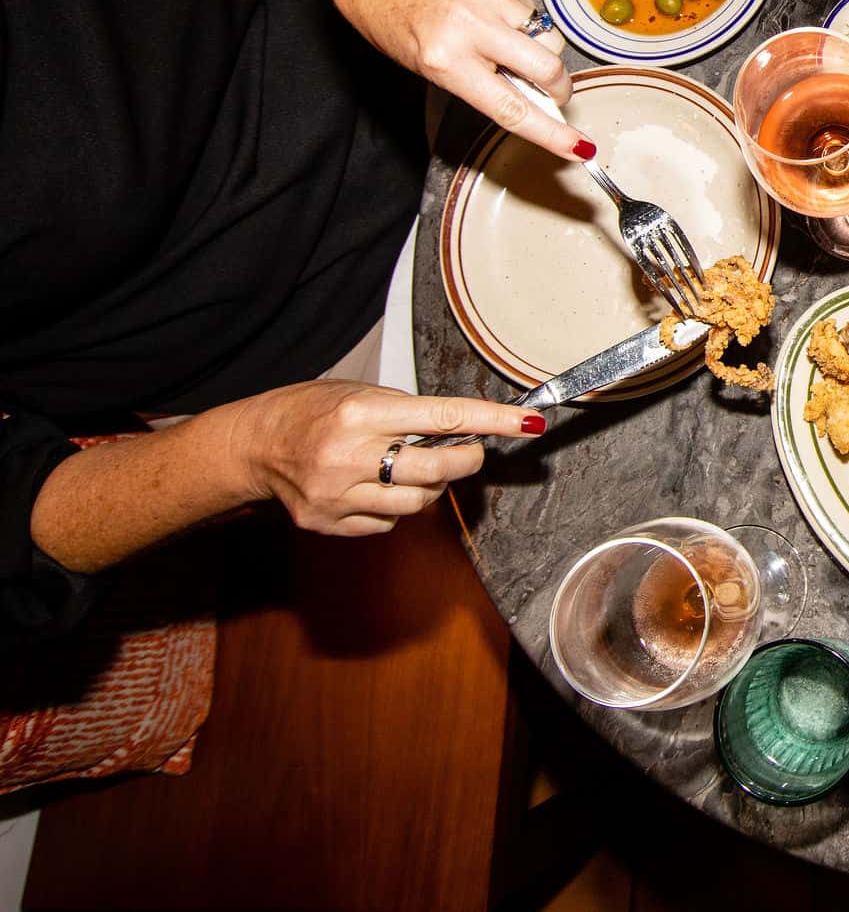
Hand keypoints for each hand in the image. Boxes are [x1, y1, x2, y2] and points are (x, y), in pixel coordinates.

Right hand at [218, 379, 545, 535]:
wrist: (253, 445)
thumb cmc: (312, 410)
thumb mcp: (360, 393)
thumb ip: (408, 414)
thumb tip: (463, 430)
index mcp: (361, 413)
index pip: (443, 418)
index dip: (491, 423)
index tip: (529, 424)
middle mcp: (350, 455)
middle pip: (437, 470)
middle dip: (466, 461)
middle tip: (470, 453)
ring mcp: (338, 494)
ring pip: (417, 502)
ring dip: (430, 487)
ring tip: (409, 467)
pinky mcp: (329, 522)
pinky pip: (388, 521)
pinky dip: (395, 504)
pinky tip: (375, 486)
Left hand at [321, 0, 593, 159]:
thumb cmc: (396, 21)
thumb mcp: (429, 67)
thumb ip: (481, 84)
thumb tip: (533, 99)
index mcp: (445, 59)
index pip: (510, 107)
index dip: (550, 132)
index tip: (578, 147)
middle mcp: (471, 26)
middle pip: (548, 68)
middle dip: (559, 88)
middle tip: (552, 92)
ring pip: (549, 38)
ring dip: (541, 51)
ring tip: (508, 44)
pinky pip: (534, 12)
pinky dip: (526, 24)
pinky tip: (498, 18)